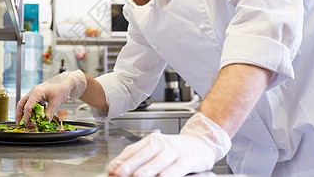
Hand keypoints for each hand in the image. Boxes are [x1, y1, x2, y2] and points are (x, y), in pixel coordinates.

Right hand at [15, 70, 86, 123]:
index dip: (27, 116)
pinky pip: (30, 103)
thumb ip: (49, 112)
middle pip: (21, 103)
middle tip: (19, 124)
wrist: (66, 82)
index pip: (28, 106)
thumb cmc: (61, 88)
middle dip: (19, 114)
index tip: (28, 123)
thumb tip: (45, 122)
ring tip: (24, 121)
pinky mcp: (37, 95)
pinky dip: (29, 110)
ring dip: (23, 112)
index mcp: (37, 92)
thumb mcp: (56, 102)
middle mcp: (33, 92)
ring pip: (24, 103)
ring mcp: (34, 93)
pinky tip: (32, 116)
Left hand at [107, 112, 230, 176]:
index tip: (112, 170)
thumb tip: (118, 168)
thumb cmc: (176, 148)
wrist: (201, 142)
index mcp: (151, 141)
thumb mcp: (156, 149)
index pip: (132, 150)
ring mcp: (174, 151)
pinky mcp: (188, 160)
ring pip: (158, 161)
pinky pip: (177, 167)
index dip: (121, 160)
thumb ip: (138, 157)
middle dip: (130, 166)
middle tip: (120, 174)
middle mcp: (162, 144)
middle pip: (143, 155)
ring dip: (146, 170)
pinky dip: (170, 173)